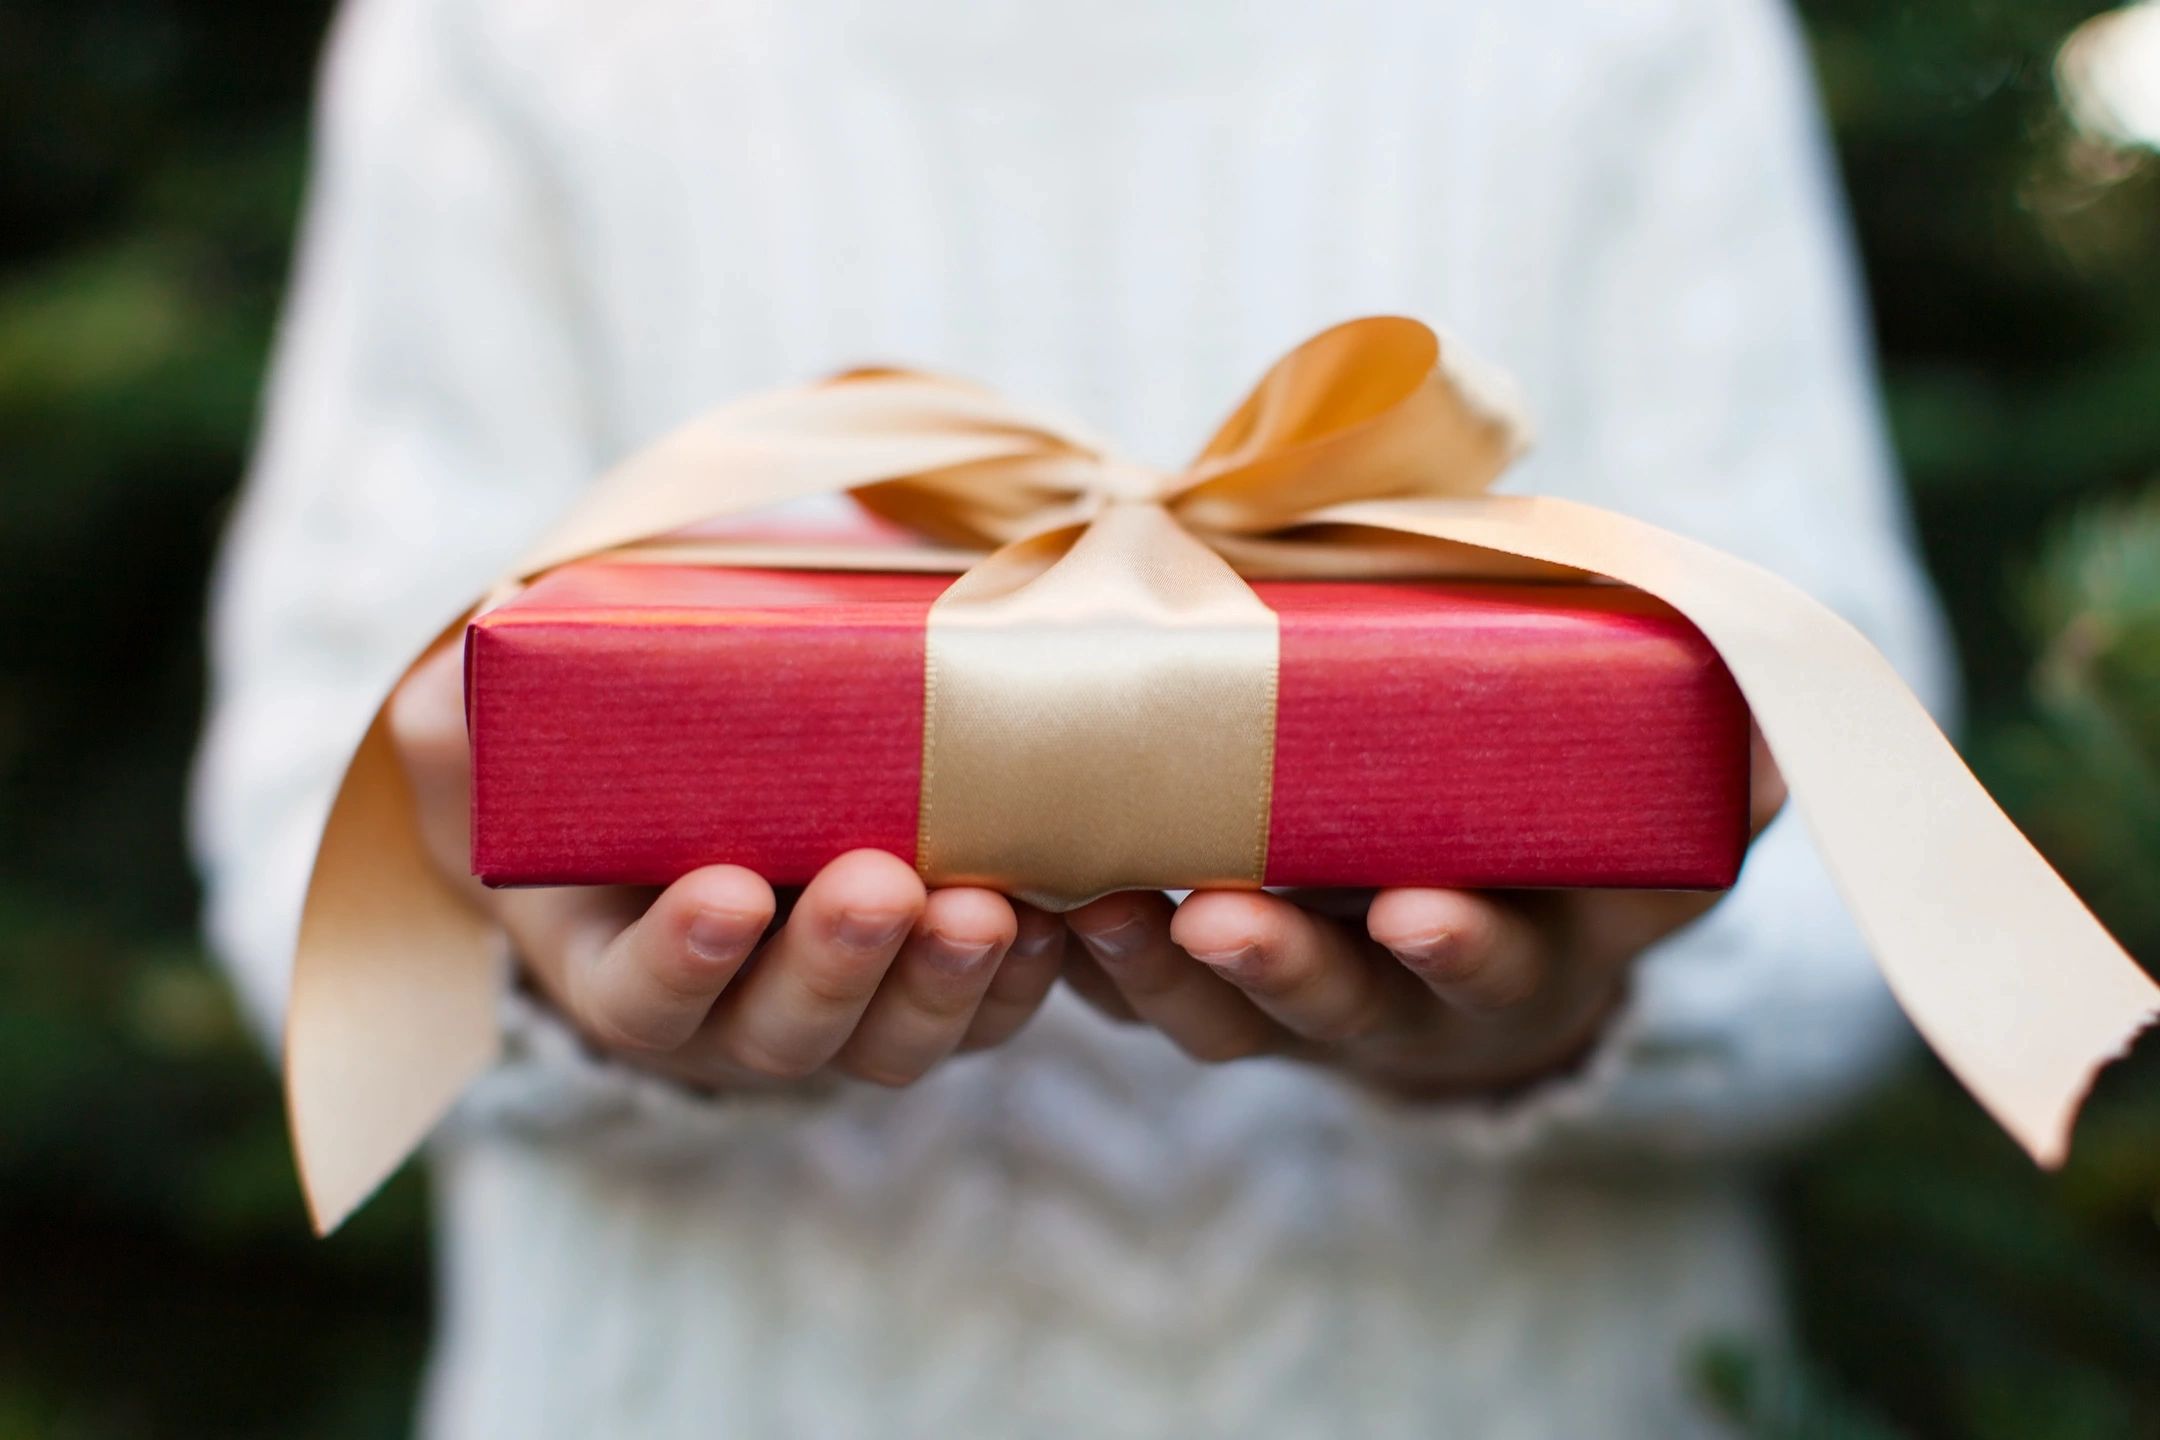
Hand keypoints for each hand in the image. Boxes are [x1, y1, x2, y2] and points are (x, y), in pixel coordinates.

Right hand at [388, 643, 1066, 1089]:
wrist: (701, 772)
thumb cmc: (601, 746)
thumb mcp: (514, 722)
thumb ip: (480, 694)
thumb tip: (494, 629)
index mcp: (616, 962)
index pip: (638, 997)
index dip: (679, 959)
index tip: (725, 890)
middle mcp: (728, 1013)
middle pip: (783, 1030)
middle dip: (835, 963)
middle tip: (879, 884)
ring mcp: (839, 1009)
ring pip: (893, 1038)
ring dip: (943, 981)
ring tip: (983, 907)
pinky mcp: (929, 985)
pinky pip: (984, 1013)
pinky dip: (1023, 980)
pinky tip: (1059, 920)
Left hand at [1062, 730, 1787, 1096]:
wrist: (1471, 906)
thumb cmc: (1559, 855)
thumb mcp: (1645, 831)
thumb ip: (1708, 787)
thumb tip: (1780, 743)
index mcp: (1506, 958)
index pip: (1485, 968)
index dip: (1458, 950)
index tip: (1421, 910)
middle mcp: (1392, 1001)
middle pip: (1330, 1008)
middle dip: (1280, 968)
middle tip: (1219, 914)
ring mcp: (1285, 997)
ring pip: (1210, 1015)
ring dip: (1148, 968)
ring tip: (1085, 905)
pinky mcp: (1195, 973)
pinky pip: (1127, 984)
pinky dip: (1072, 953)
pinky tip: (1018, 898)